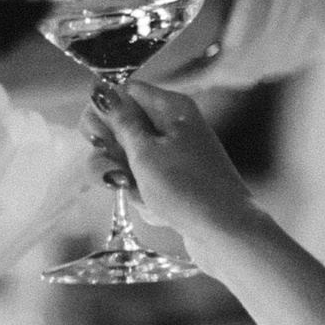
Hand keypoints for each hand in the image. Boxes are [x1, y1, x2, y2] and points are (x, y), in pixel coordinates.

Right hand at [86, 74, 255, 260]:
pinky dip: (143, 196)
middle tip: (120, 173)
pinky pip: (143, 183)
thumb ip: (118, 121)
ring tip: (142, 195)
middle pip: (121, 128)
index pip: (124, 92)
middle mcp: (174, 126)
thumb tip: (102, 90)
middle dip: (110, 155)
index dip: (105, 113)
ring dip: (125, 180)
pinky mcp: (174, 183)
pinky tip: (158, 210)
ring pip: (127, 160)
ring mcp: (173, 156)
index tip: (98, 139)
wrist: (225, 234)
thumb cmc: (187, 189)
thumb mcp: (144, 153)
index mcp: (171, 107)